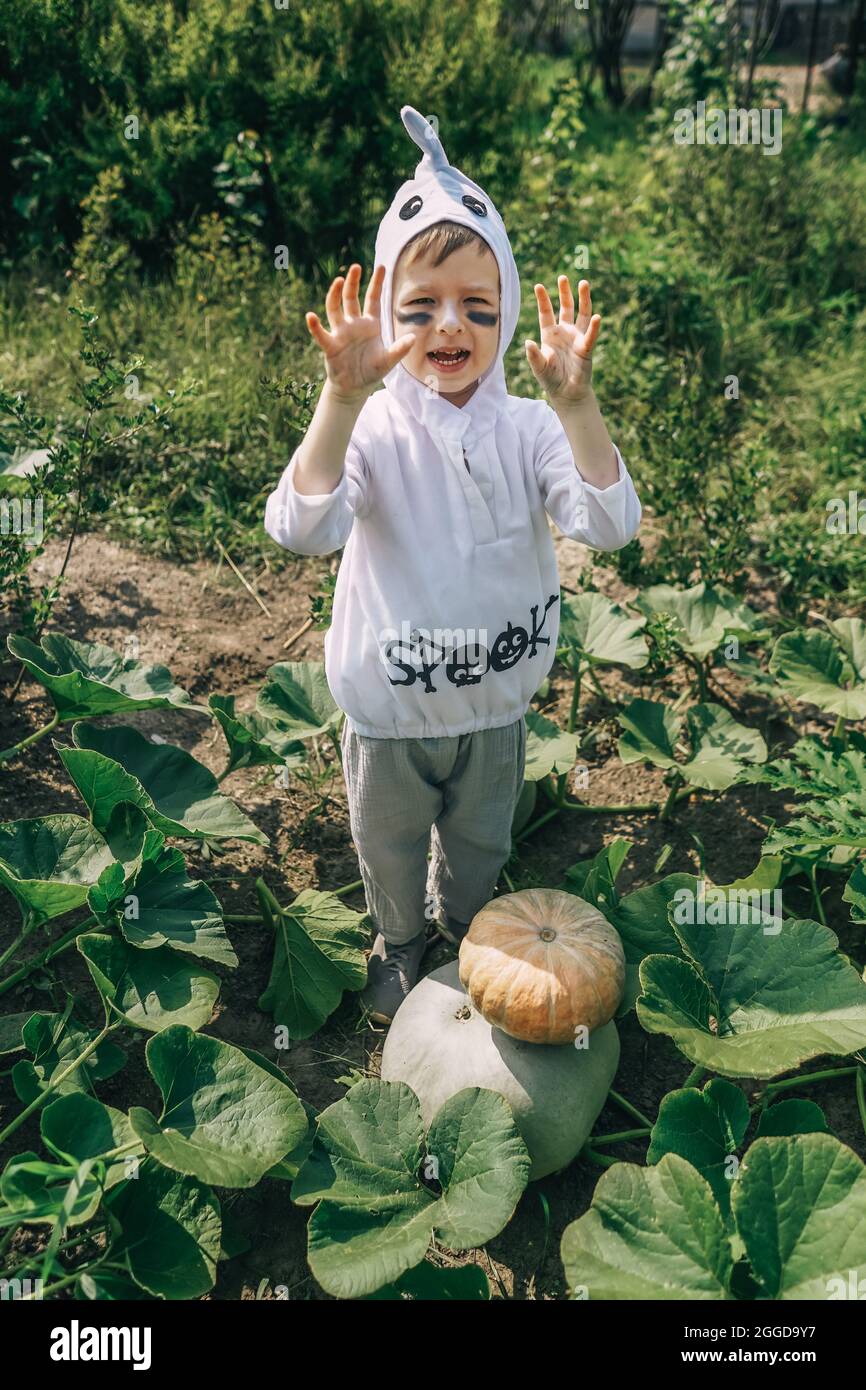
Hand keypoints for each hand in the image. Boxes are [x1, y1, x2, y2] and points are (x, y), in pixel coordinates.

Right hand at [305, 264, 415, 404]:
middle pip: (351, 298)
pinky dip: (315, 326)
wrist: (355, 388)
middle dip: (353, 282)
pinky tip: (311, 316)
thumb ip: (399, 349)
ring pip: (335, 309)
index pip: (373, 299)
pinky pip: (321, 334)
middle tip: (355, 267)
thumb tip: (413, 338)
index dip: (376, 283)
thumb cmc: (371, 371)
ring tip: (338, 281)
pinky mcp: (330, 346)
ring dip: (335, 295)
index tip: (381, 266)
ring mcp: (340, 333)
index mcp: (370, 325)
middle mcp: (354, 325)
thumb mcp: (388, 361)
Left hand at [525, 277, 600, 407]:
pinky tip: (597, 317)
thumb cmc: (551, 379)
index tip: (538, 286)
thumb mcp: (539, 367)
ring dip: (583, 299)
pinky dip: (594, 326)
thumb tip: (528, 342)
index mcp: (550, 334)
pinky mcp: (586, 348)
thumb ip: (533, 355)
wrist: (566, 393)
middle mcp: (564, 332)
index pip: (546, 313)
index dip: (543, 300)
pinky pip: (590, 335)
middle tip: (563, 277)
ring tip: (584, 283)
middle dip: (565, 293)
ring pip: (581, 314)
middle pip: (566, 308)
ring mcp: (576, 338)